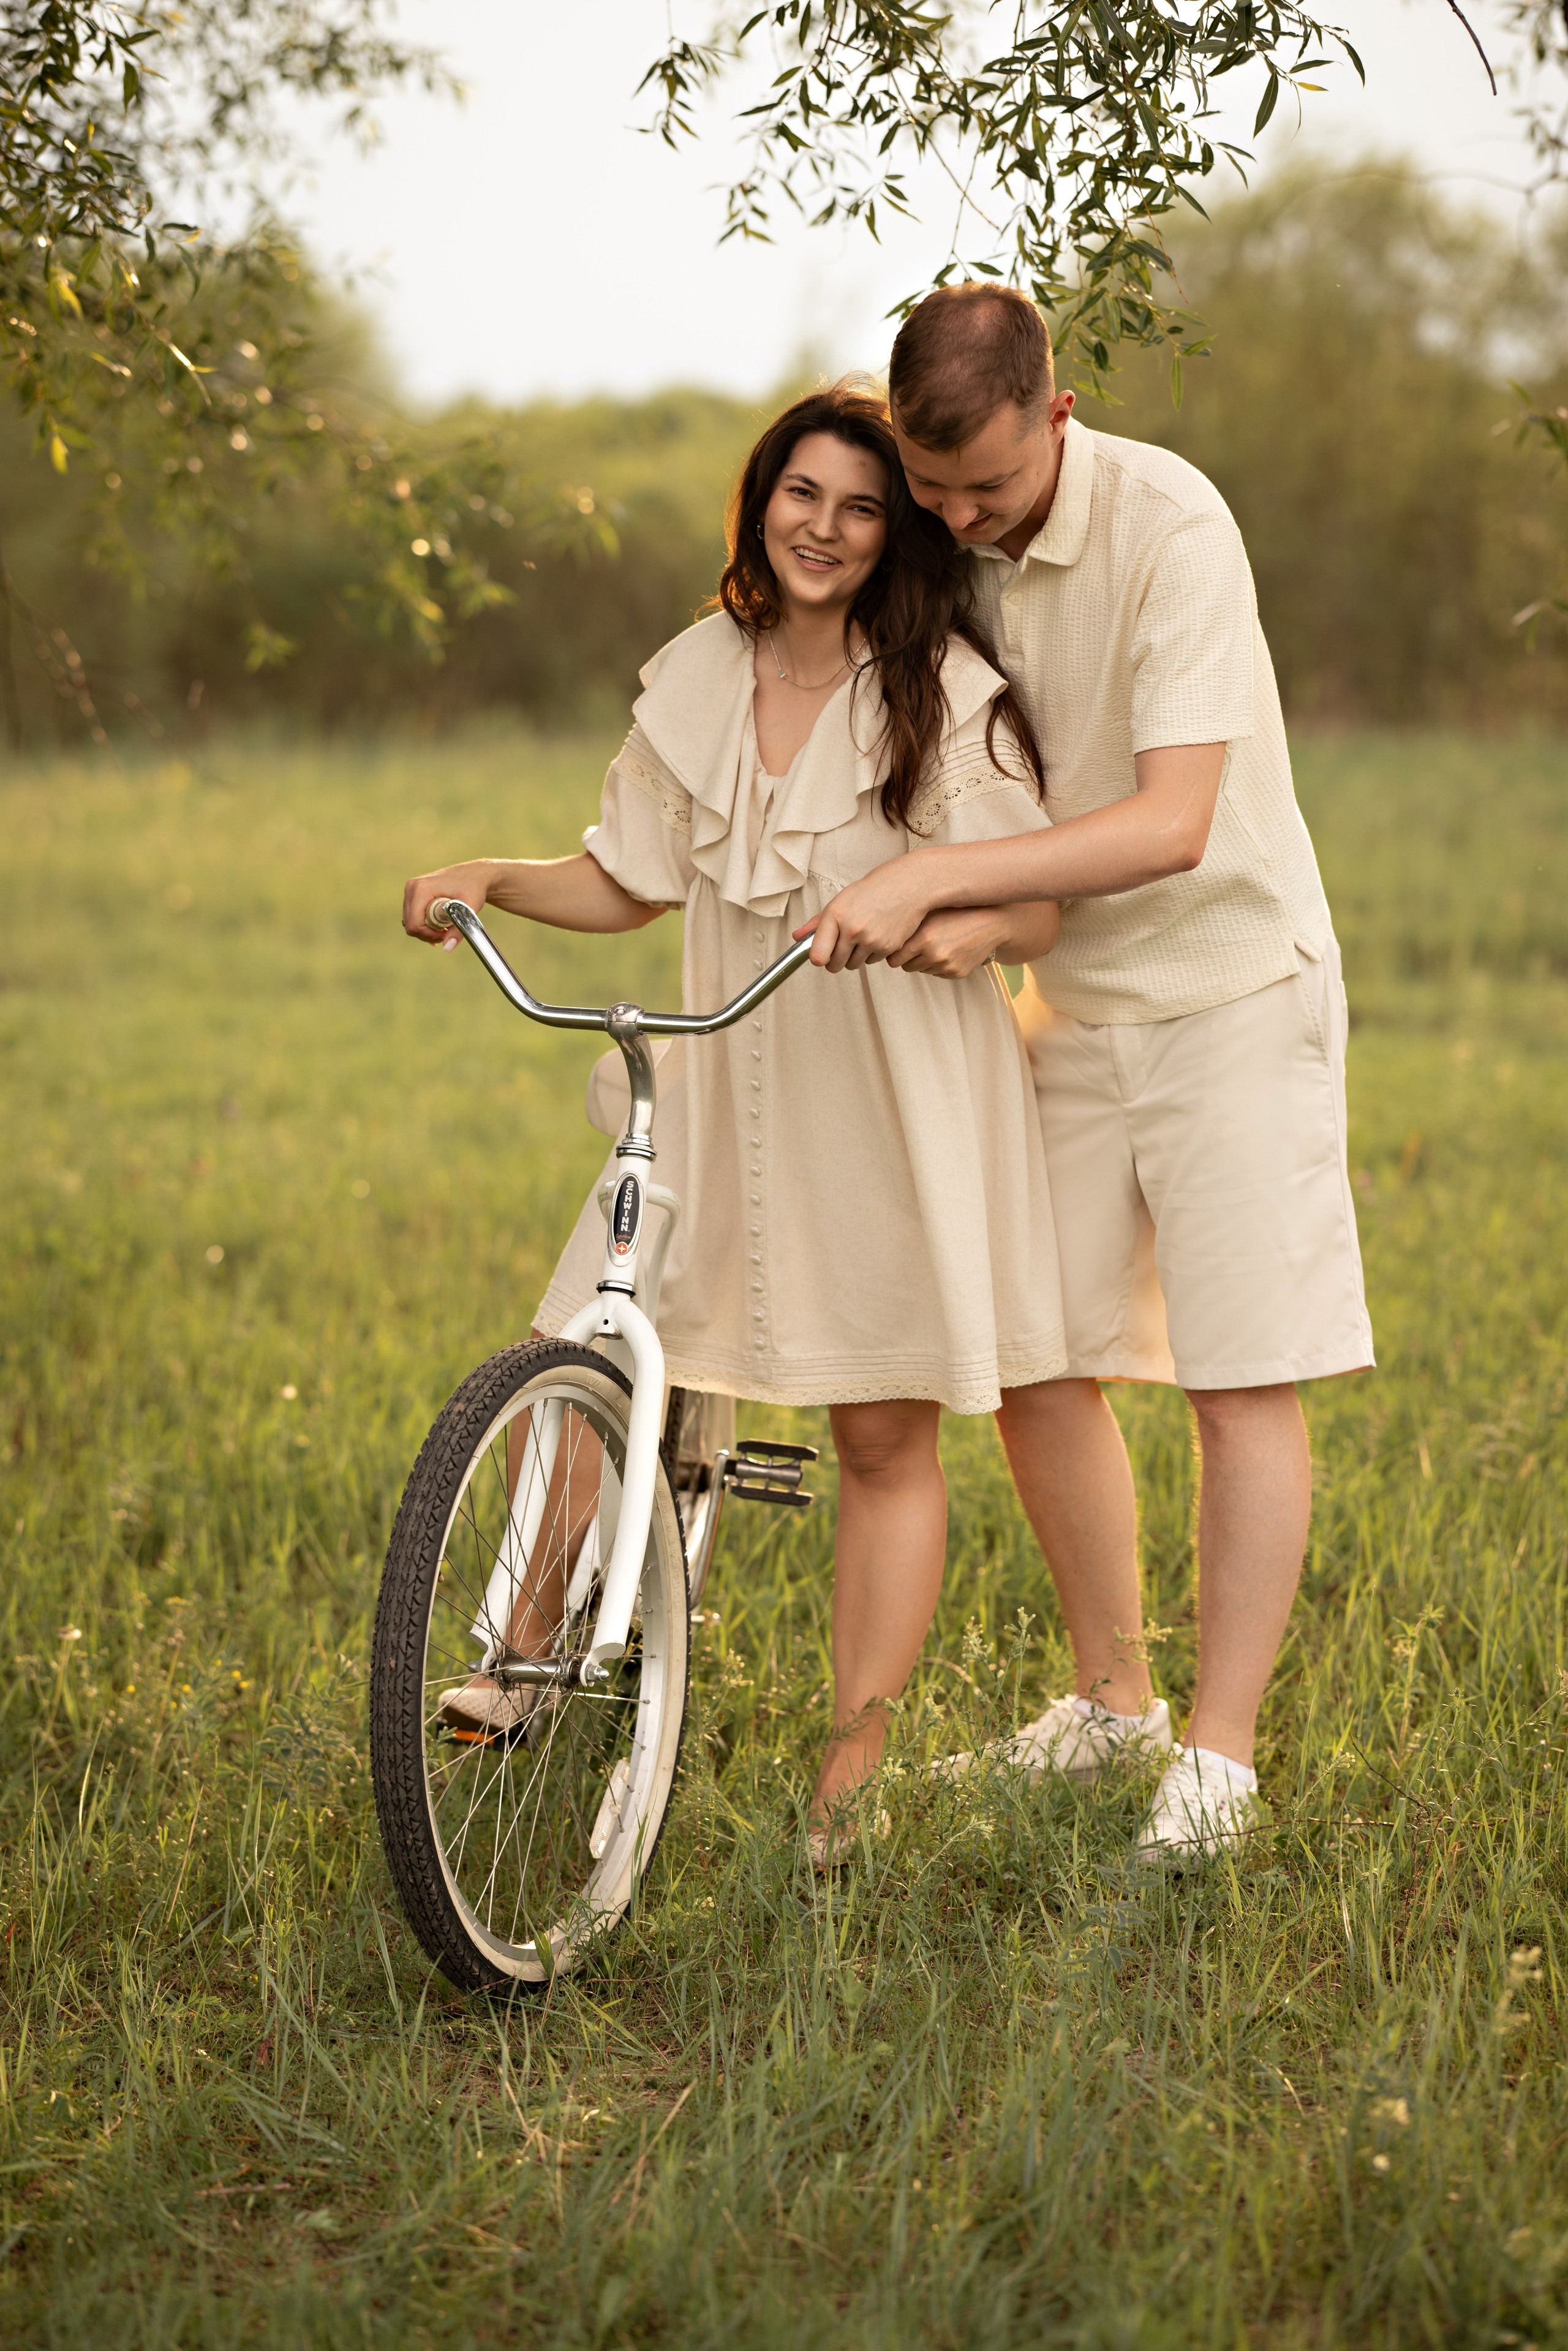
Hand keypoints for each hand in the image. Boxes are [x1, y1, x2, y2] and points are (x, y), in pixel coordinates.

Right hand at [402, 859, 496, 944]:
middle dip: (427, 934)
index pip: (414, 923)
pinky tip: (437, 925)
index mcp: (422, 889)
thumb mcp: (470, 909)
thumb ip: (458, 930)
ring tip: (444, 928)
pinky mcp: (413, 892)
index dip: (428, 934)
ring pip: (409, 921)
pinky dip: (422, 924)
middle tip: (446, 933)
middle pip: (410, 924)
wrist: (474, 874)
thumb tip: (447, 947)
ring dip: (425, 930)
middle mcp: (412, 887)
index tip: (445, 934)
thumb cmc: (473, 888)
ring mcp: (411, 889)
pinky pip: (411, 915)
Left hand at [793, 857, 935, 972]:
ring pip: (854, 965)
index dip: (818, 959)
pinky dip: (873, 954)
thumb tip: (796, 937)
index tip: (821, 956)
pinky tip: (878, 934)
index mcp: (836, 915)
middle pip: (835, 965)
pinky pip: (872, 962)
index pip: (818, 955)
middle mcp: (852, 929)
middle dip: (836, 959)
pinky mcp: (888, 947)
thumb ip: (817, 922)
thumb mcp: (841, 901)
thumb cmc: (872, 890)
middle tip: (843, 946)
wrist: (908, 885)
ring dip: (855, 957)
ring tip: (863, 935)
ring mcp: (871, 940)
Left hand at [887, 906, 1009, 978]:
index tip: (897, 945)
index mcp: (923, 939)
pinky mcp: (957, 973)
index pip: (893, 959)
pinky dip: (939, 964)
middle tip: (918, 942)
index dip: (894, 952)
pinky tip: (949, 948)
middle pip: (905, 967)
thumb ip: (906, 926)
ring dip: (924, 960)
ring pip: (921, 970)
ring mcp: (946, 966)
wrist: (991, 921)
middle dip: (908, 957)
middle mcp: (934, 955)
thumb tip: (882, 938)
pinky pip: (937, 973)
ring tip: (937, 942)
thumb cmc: (955, 911)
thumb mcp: (929, 913)